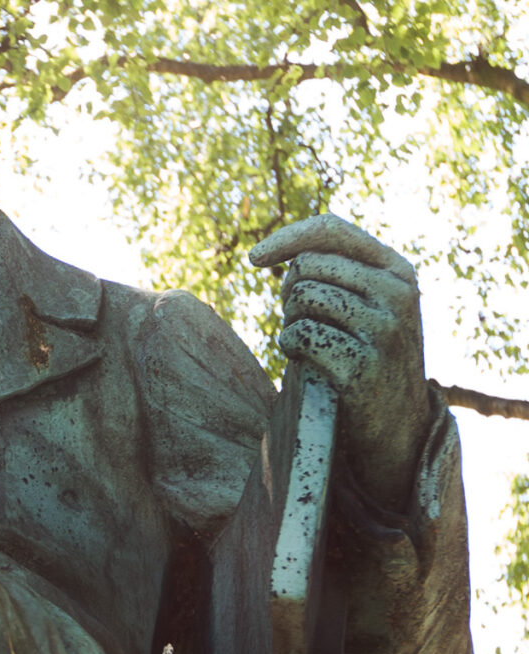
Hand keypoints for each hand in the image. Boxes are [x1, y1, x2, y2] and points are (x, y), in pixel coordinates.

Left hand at [248, 213, 430, 508]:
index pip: (333, 230)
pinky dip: (290, 348)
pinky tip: (309, 364)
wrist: (397, 423)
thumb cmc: (366, 355)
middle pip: (307, 266)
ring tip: (313, 345)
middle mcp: (398, 294)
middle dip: (289, 293)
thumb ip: (336, 271)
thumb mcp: (367, 304)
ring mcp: (384, 329)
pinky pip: (298, 336)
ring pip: (301, 298)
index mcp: (398, 271)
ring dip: (291, 323)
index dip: (287, 238)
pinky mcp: (363, 364)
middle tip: (303, 322)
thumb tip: (268, 252)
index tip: (255, 259)